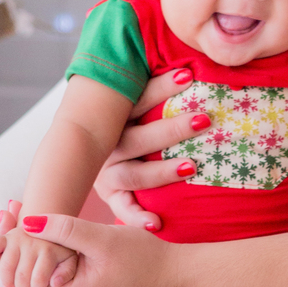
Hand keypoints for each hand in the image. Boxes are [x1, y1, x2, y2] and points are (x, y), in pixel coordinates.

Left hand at [0, 211, 173, 286]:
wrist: (173, 276)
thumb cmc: (143, 257)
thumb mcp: (102, 238)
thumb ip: (64, 230)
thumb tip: (26, 221)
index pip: (16, 276)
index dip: (5, 245)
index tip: (3, 213)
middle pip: (21, 280)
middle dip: (11, 246)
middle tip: (6, 210)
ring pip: (34, 281)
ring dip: (25, 252)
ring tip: (18, 217)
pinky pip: (49, 284)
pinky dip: (40, 260)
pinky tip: (39, 236)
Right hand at [93, 68, 205, 227]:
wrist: (84, 158)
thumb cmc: (133, 122)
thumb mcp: (137, 102)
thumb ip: (157, 87)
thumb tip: (193, 63)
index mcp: (114, 115)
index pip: (138, 98)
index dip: (162, 87)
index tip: (189, 76)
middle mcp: (108, 144)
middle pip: (139, 137)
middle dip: (172, 128)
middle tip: (203, 120)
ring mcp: (107, 172)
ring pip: (134, 173)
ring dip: (163, 171)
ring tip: (192, 167)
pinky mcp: (110, 196)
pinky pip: (123, 209)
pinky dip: (137, 218)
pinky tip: (156, 223)